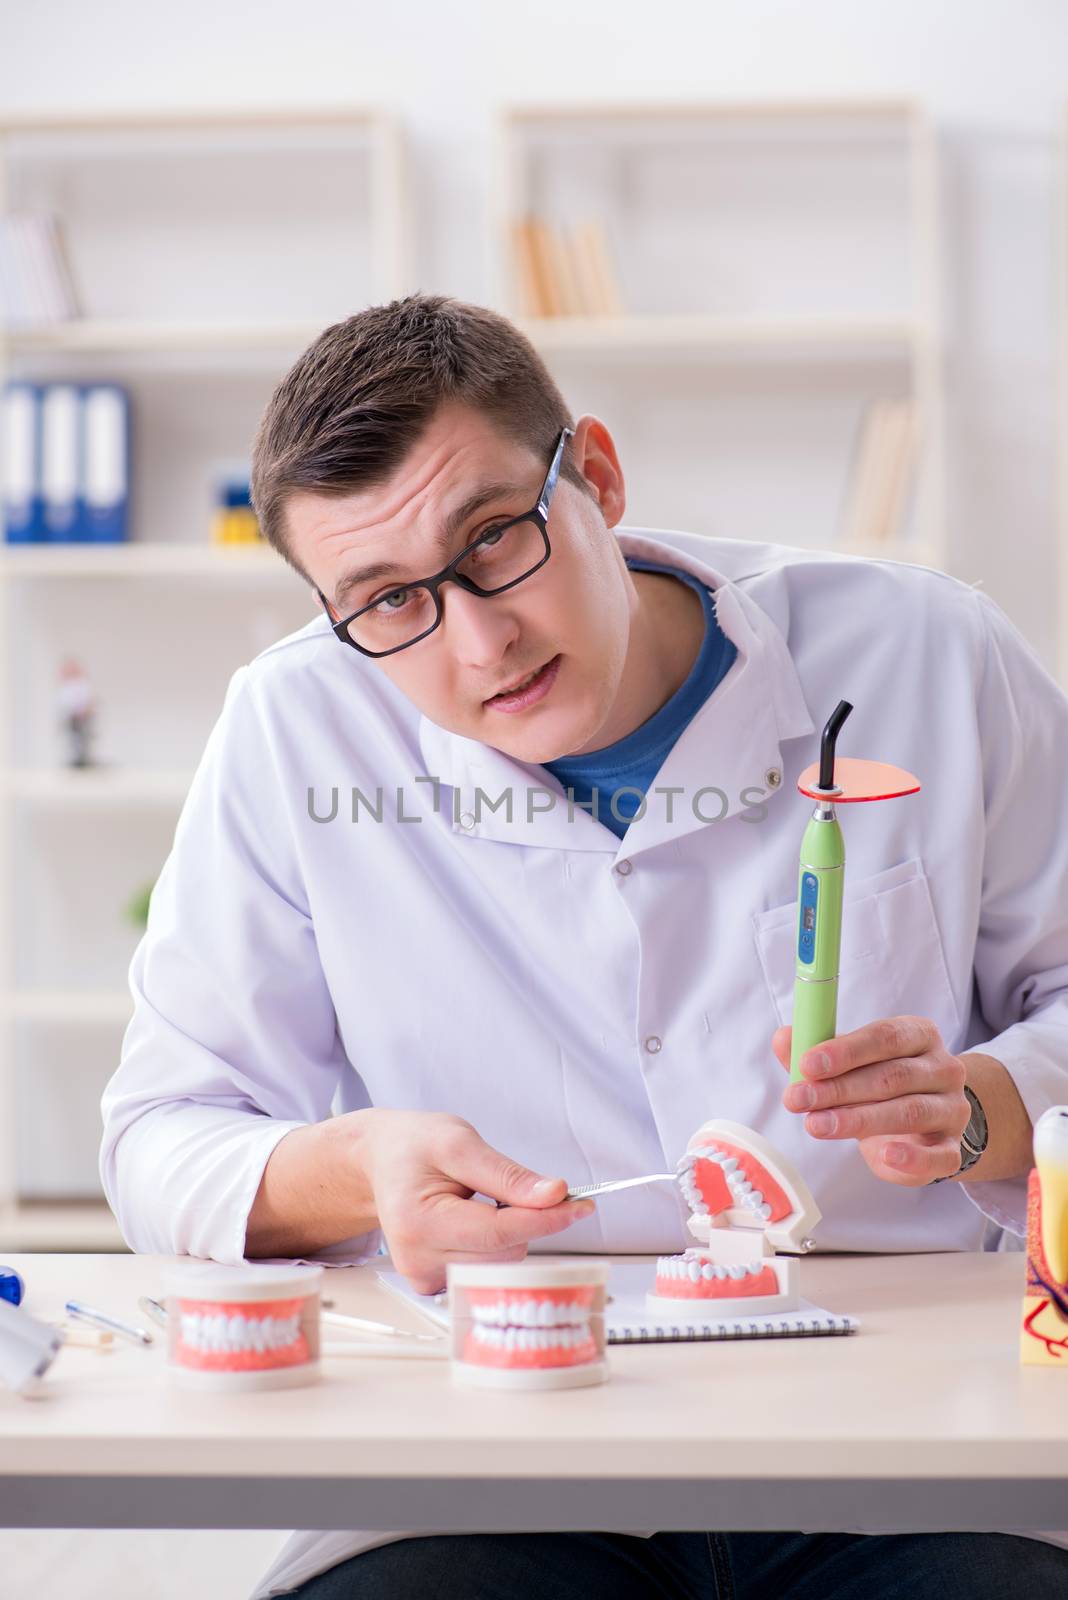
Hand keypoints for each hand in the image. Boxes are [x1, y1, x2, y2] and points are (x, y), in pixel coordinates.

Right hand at [360, 1109, 594, 1293]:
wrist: (381, 1160)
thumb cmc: (415, 1146)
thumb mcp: (459, 1142)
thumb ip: (506, 1174)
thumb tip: (553, 1194)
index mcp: (419, 1222)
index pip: (500, 1232)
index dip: (546, 1219)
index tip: (581, 1205)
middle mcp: (417, 1259)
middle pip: (505, 1252)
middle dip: (527, 1219)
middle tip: (519, 1185)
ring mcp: (423, 1276)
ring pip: (500, 1263)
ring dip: (511, 1231)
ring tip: (482, 1199)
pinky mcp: (431, 1283)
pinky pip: (485, 1268)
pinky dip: (495, 1244)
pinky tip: (475, 1219)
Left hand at [772, 1015, 970, 1186]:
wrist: (923, 1122)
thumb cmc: (879, 1083)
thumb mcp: (848, 1063)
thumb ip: (815, 1051)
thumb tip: (783, 1038)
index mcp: (919, 1035)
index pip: (885, 1037)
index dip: (845, 1050)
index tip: (807, 1064)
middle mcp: (943, 1069)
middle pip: (892, 1076)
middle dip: (839, 1089)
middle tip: (797, 1100)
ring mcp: (952, 1109)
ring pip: (909, 1112)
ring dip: (858, 1120)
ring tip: (816, 1126)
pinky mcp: (953, 1148)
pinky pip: (940, 1156)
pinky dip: (913, 1158)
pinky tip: (884, 1154)